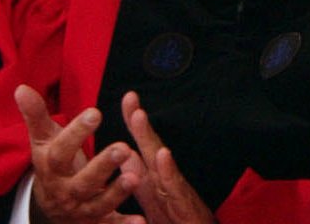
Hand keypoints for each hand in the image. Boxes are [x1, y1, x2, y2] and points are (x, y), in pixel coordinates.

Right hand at [16, 84, 143, 223]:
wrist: (51, 208)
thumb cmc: (52, 164)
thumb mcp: (43, 141)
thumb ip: (36, 116)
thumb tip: (20, 88)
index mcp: (52, 168)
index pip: (61, 151)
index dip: (76, 133)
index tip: (96, 112)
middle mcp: (66, 191)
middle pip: (82, 181)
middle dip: (101, 166)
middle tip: (122, 148)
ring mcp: (82, 210)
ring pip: (99, 204)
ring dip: (117, 193)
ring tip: (135, 176)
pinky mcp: (98, 223)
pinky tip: (140, 220)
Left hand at [121, 91, 215, 223]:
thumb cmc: (176, 222)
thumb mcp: (151, 202)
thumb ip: (139, 180)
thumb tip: (126, 156)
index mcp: (153, 180)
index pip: (141, 147)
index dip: (134, 123)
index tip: (128, 99)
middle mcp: (163, 180)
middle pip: (149, 146)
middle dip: (138, 122)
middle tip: (130, 97)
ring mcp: (174, 191)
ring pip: (159, 161)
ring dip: (149, 138)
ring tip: (139, 116)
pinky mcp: (182, 206)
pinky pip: (173, 187)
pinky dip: (168, 171)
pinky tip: (163, 154)